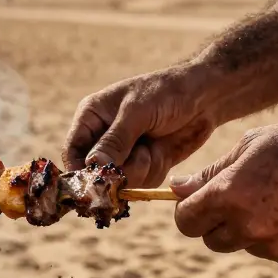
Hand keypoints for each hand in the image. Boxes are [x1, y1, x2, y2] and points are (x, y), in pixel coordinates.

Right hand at [64, 65, 218, 186]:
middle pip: (96, 174)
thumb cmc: (167, 93)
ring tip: (153, 146)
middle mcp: (102, 137)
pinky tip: (163, 151)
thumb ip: (114, 141)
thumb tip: (93, 166)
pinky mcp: (143, 164)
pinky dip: (153, 171)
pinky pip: (140, 183)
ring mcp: (124, 153)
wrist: (205, 97)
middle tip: (141, 155)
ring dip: (140, 170)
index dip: (81, 172)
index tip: (98, 184)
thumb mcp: (138, 113)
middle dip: (118, 172)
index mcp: (91, 117)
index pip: (73, 152)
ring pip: (120, 182)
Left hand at [170, 118, 277, 268]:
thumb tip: (177, 188)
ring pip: (242, 246)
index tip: (198, 199)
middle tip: (240, 195)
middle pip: (210, 239)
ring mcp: (274, 248)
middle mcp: (248, 228)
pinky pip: (273, 252)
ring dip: (248, 229)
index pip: (184, 221)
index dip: (187, 210)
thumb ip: (211, 172)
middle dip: (216, 221)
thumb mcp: (253, 144)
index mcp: (229, 196)